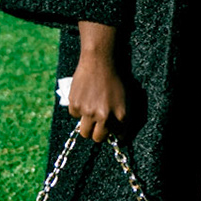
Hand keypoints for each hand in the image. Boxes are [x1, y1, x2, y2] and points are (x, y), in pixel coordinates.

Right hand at [69, 23, 126, 141]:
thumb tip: (117, 131)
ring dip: (87, 127)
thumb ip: (120, 115)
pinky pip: (75, 116)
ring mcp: (89, 112)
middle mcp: (105, 116)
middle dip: (99, 134)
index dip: (117, 135)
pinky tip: (83, 99)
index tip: (114, 136)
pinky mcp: (75, 106)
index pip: (120, 135)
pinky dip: (78, 111)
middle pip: (98, 138)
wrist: (99, 62)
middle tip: (98, 128)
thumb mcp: (125, 97)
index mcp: (121, 115)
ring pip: (84, 132)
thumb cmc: (115, 78)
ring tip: (89, 117)